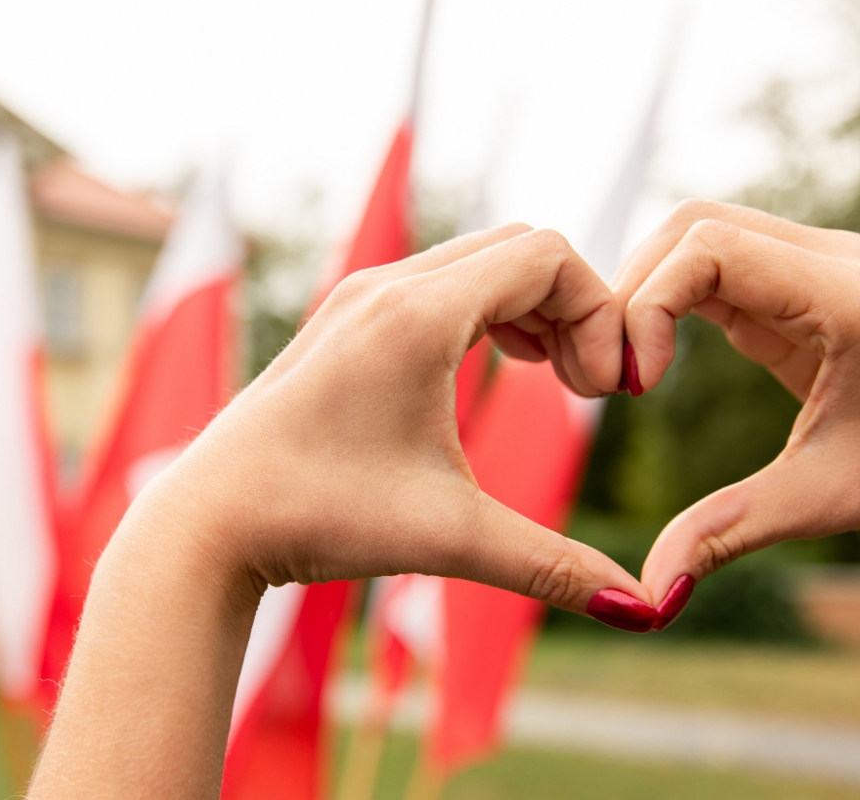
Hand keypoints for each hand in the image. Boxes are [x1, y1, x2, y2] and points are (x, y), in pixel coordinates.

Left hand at [33, 226, 656, 798]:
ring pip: (478, 260)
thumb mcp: (452, 539)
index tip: (606, 395)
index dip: (601, 313)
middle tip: (587, 388)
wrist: (209, 523)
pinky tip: (499, 368)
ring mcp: (359, 295)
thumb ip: (556, 568)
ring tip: (552, 379)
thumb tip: (650, 612)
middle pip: (519, 247)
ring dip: (531, 306)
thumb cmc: (321, 519)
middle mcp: (386, 285)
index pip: (548, 255)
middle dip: (573, 307)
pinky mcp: (344, 318)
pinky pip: (440, 281)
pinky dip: (487, 309)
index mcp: (417, 314)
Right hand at [612, 200, 859, 610]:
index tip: (635, 385)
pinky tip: (652, 357)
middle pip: (692, 224)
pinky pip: (712, 260)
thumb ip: (724, 533)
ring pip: (695, 232)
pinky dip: (668, 297)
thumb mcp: (815, 504)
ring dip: (645, 289)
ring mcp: (816, 258)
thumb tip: (644, 594)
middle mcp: (832, 257)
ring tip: (626, 367)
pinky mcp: (796, 276)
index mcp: (845, 296)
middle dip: (632, 291)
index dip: (649, 304)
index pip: (710, 247)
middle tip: (611, 374)